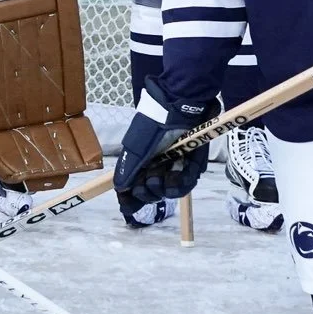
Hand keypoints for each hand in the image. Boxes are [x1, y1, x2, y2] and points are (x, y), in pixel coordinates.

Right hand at [113, 76, 216, 204]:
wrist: (179, 107)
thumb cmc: (153, 125)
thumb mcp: (136, 148)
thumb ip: (128, 169)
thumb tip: (119, 188)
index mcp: (142, 161)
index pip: (136, 186)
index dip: (132, 198)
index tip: (129, 206)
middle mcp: (158, 165)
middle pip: (153, 192)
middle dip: (150, 191)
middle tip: (150, 179)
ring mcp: (175, 165)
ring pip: (171, 190)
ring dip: (166, 187)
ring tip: (164, 175)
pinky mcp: (193, 163)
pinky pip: (189, 181)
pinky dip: (183, 181)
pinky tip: (178, 175)